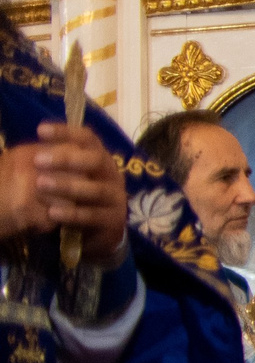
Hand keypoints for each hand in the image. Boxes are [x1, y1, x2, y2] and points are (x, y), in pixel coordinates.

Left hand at [0, 124, 128, 258]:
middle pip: (96, 160)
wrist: (101, 232)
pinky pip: (93, 216)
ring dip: (67, 186)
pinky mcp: (113, 221)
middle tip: (38, 160)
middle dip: (67, 159)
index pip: (88, 139)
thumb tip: (30, 149)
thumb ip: (58, 165)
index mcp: (101, 160)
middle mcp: (112, 176)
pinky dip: (72, 213)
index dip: (66, 132)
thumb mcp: (71, 178)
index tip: (40, 131)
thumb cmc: (80, 199)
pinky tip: (52, 212)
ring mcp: (116, 199)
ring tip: (40, 184)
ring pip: (95, 189)